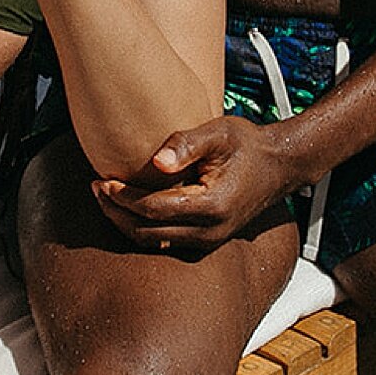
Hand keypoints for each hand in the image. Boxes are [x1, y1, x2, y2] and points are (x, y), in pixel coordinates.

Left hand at [91, 116, 303, 252]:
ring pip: (153, 242)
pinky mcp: (206, 240)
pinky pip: (164, 241)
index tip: (103, 181)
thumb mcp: (219, 133)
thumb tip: (157, 161)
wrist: (279, 166)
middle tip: (96, 189)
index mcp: (212, 206)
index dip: (124, 197)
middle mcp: (210, 231)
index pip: (154, 209)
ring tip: (105, 198)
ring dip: (126, 223)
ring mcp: (209, 240)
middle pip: (147, 233)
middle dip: (116, 213)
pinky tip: (128, 206)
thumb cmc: (248, 145)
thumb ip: (187, 144)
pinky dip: (142, 227)